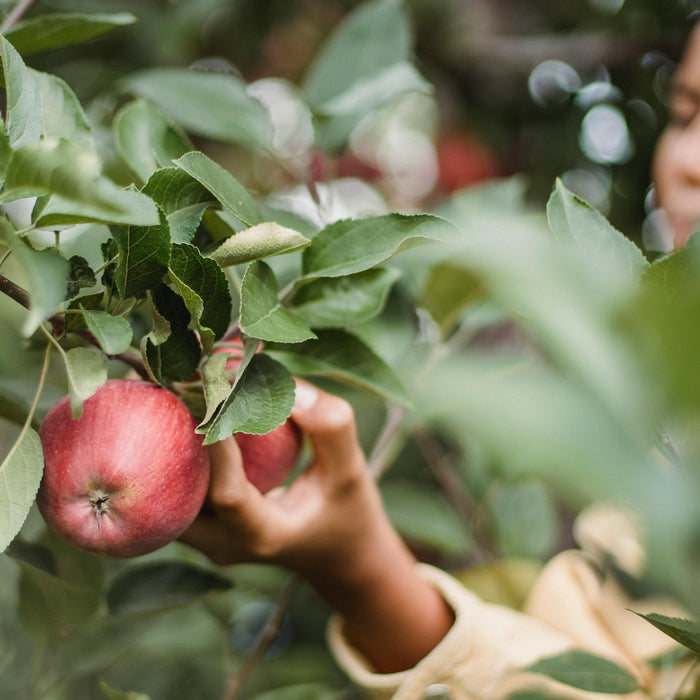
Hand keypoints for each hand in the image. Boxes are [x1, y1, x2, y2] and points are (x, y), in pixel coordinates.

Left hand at [181, 381, 452, 672]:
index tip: (213, 393)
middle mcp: (224, 544)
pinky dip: (183, 449)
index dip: (217, 444)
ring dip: (172, 442)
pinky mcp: (204, 526)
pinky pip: (180, 486)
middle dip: (177, 437)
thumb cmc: (348, 511)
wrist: (339, 555)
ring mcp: (208, 539)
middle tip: (181, 381)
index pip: (228, 493)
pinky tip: (190, 407)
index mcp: (264, 536)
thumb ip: (329, 426)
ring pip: (170, 491)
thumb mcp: (351, 469)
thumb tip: (286, 382)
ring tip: (179, 388)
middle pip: (181, 493)